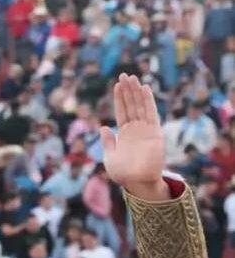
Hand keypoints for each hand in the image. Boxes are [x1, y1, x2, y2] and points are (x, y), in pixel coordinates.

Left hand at [103, 75, 169, 200]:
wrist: (137, 182)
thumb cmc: (123, 173)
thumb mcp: (110, 156)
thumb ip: (107, 142)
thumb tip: (103, 127)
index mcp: (123, 134)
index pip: (121, 111)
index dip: (119, 99)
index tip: (117, 85)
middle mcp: (135, 129)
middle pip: (131, 105)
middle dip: (128, 91)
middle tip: (124, 75)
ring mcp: (145, 129)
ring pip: (140, 106)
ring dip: (136, 92)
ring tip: (132, 77)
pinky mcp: (154, 132)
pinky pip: (151, 113)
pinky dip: (148, 101)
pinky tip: (144, 89)